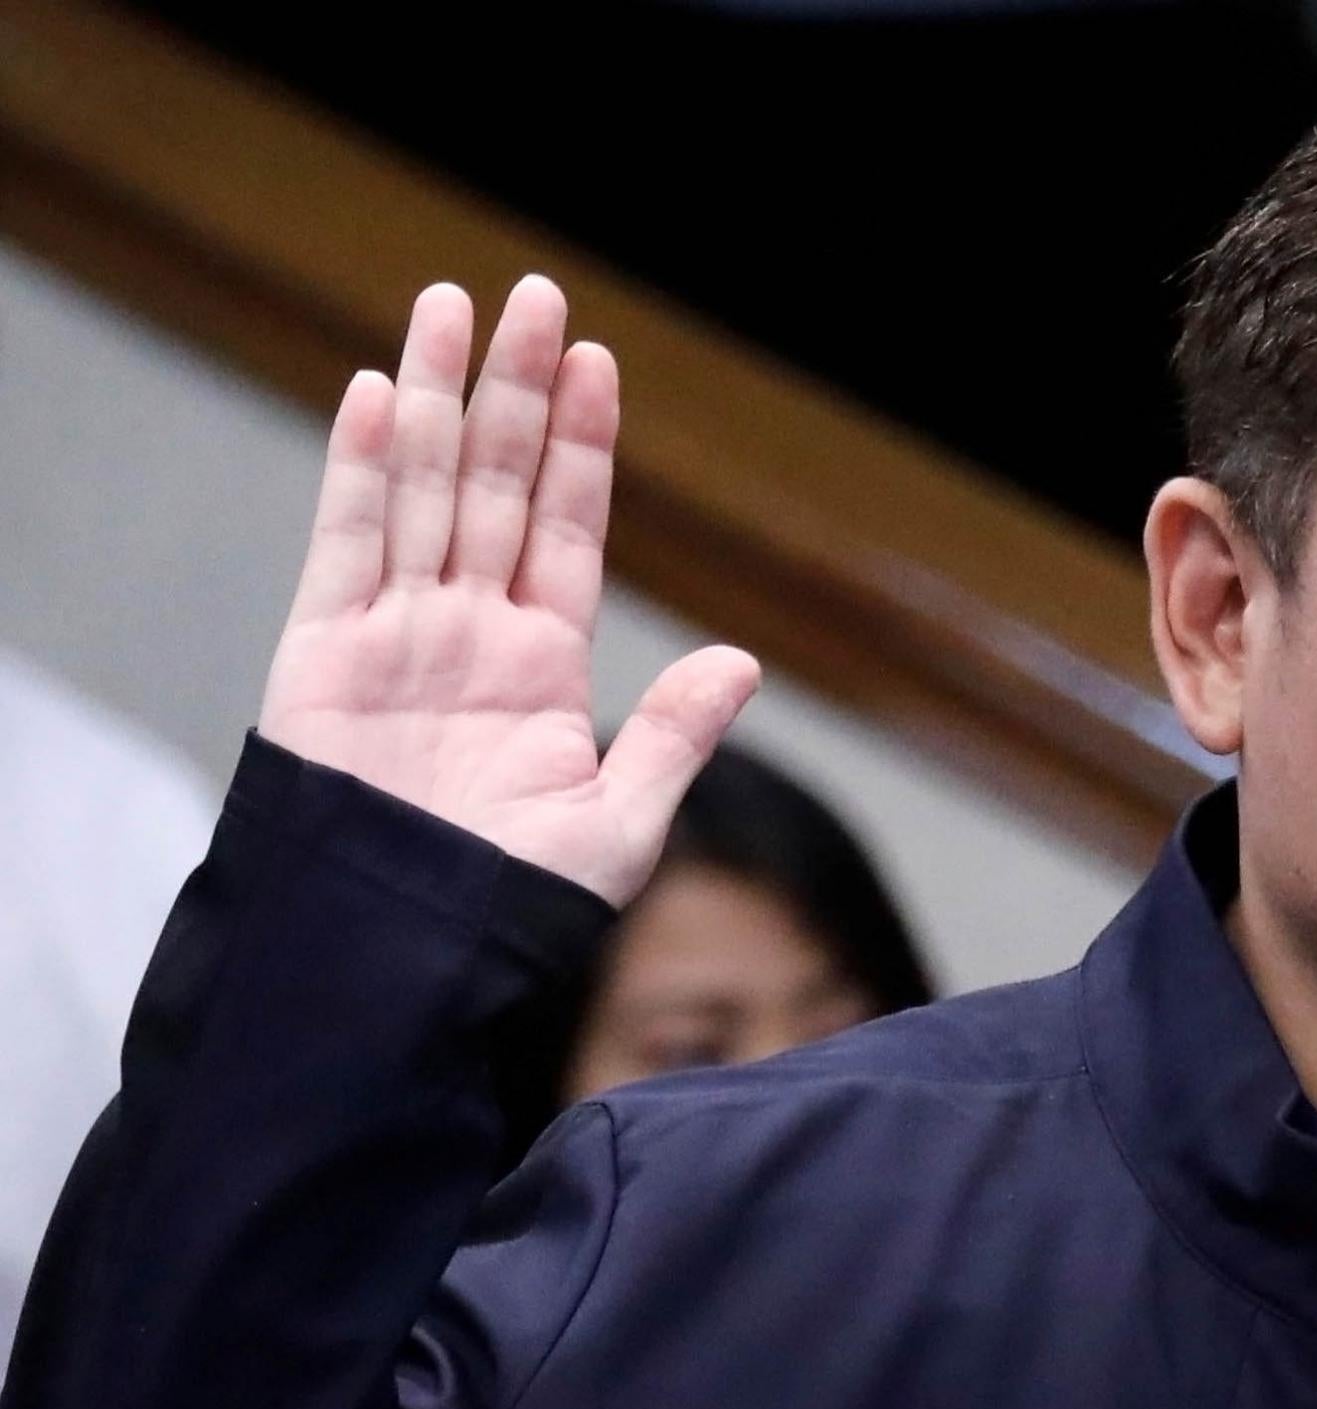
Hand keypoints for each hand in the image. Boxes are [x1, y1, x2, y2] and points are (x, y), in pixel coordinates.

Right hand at [258, 276, 757, 906]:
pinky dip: (364, 471)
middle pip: (496, 486)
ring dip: (439, 399)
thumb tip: (742, 660)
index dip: (580, 446)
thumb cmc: (516, 909)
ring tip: (456, 306)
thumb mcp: (619, 823)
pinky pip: (348, 545)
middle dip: (515, 392)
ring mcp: (398, 635)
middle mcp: (471, 633)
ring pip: (424, 492)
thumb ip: (673, 735)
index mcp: (543, 665)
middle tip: (535, 296)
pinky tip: (385, 394)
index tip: (598, 364)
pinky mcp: (327, 652)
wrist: (410, 956)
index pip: (567, 528)